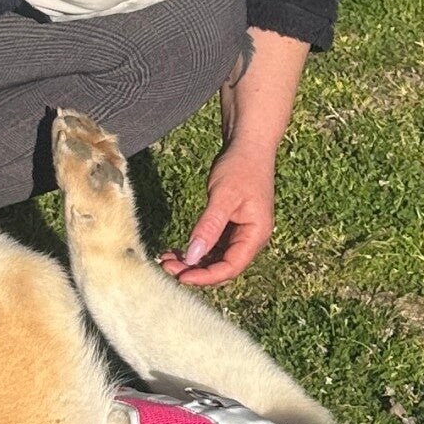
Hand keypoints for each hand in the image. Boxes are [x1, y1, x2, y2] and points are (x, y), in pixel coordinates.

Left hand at [160, 143, 276, 288]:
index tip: (181, 276)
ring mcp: (241, 234)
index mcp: (256, 234)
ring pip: (216, 259)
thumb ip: (209, 227)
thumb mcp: (223, 196)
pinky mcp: (231, 227)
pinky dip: (196, 250)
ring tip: (167, 259)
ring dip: (193, 262)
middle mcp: (251, 239)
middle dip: (195, 271)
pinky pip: (213, 246)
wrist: (249, 146)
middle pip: (222, 267)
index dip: (206, 276)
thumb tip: (192, 256)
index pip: (231, 267)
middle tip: (167, 267)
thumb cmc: (240, 167)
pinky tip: (177, 250)